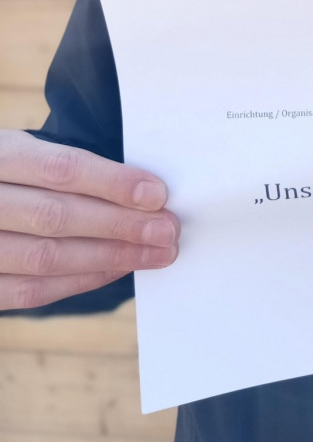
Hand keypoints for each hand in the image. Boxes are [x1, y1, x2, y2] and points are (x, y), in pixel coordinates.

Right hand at [0, 129, 178, 309]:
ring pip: (46, 258)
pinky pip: (31, 290)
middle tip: (168, 229)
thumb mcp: (26, 150)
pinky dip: (82, 279)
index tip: (157, 194)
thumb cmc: (10, 174)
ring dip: (111, 257)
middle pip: (56, 216)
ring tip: (156, 252)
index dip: (112, 182)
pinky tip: (118, 268)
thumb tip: (141, 188)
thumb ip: (68, 167)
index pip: (60, 168)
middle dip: (121, 225)